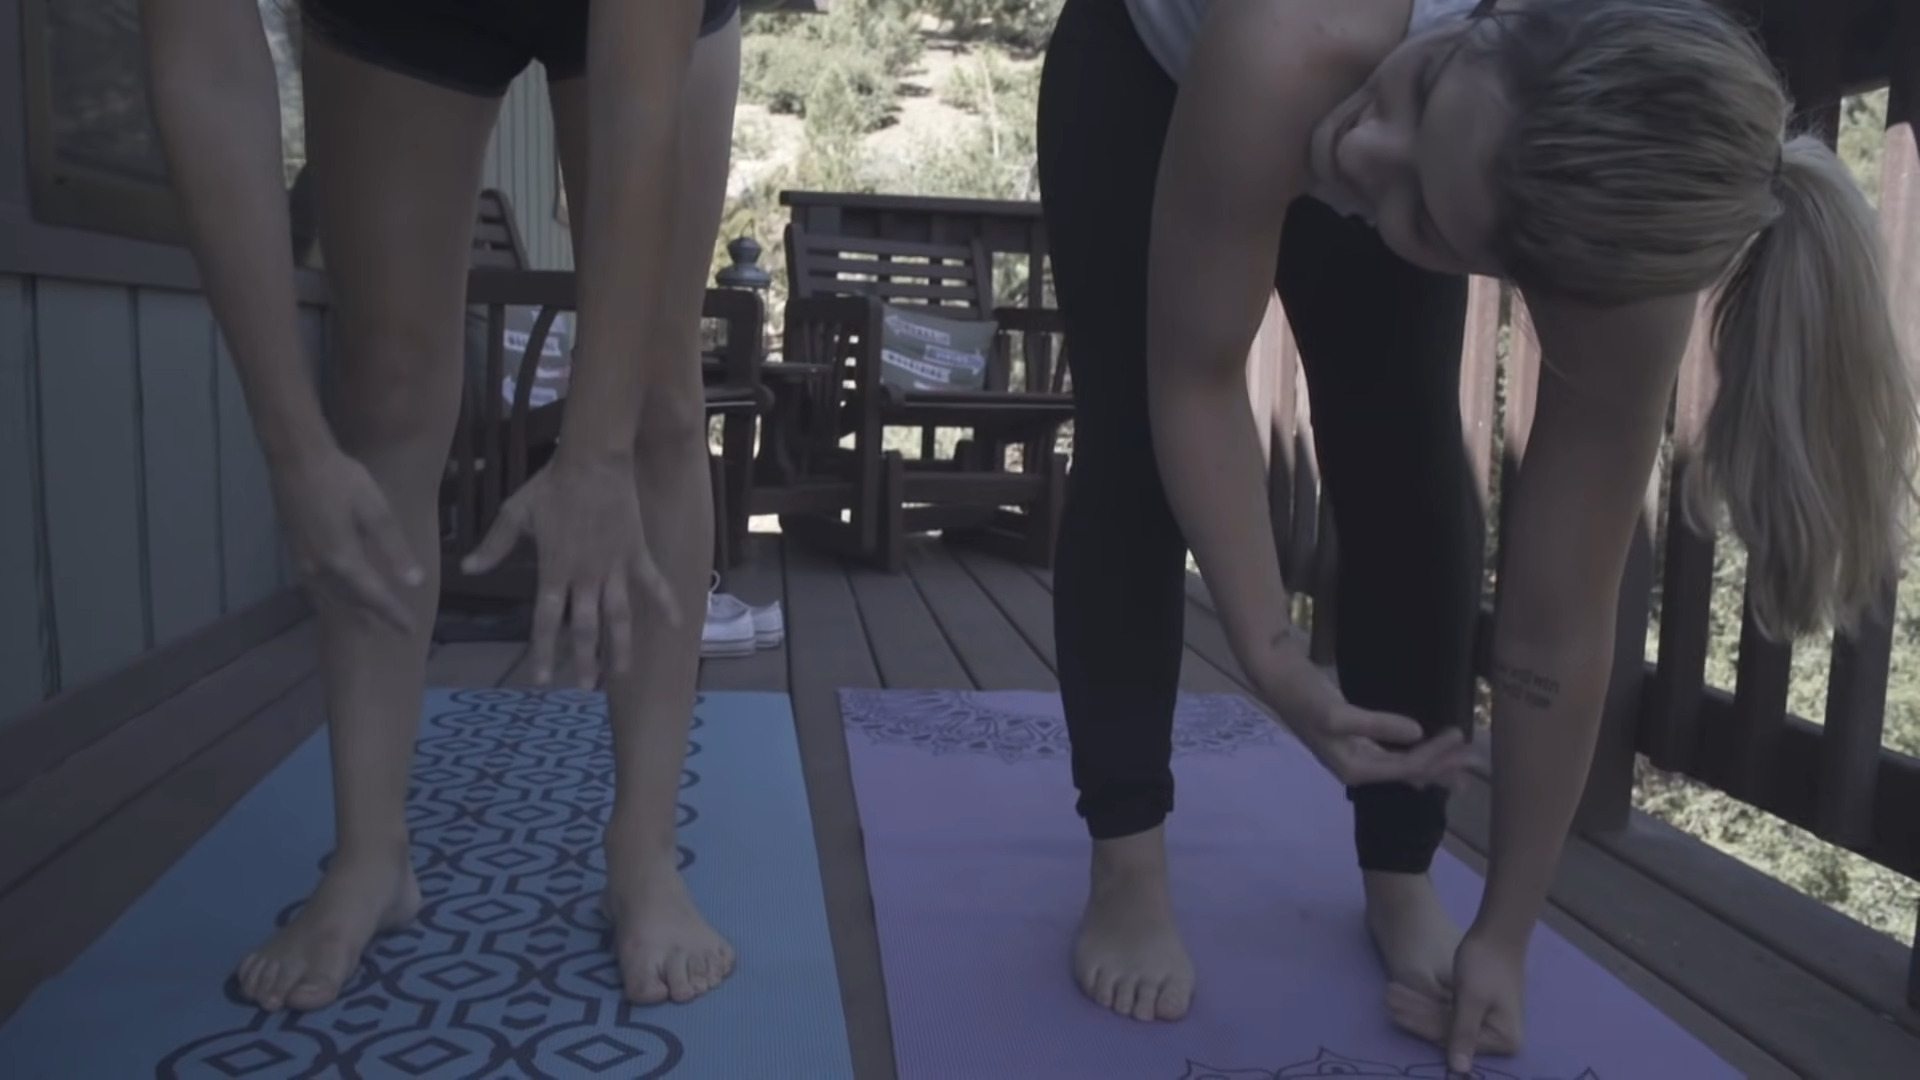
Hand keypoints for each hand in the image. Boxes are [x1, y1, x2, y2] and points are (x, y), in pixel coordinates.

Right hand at [274, 446, 422, 632]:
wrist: (296, 459)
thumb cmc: (342, 480)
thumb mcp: (376, 511)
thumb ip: (395, 549)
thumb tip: (415, 582)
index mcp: (343, 560)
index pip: (374, 597)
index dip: (393, 615)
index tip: (410, 629)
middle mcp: (320, 569)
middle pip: (350, 602)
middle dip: (374, 617)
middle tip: (395, 630)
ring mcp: (304, 562)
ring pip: (331, 598)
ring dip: (352, 611)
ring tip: (370, 621)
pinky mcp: (295, 552)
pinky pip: (317, 587)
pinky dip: (332, 598)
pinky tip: (338, 597)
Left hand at [462, 453, 678, 687]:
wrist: (593, 461)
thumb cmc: (551, 486)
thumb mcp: (515, 514)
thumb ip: (495, 546)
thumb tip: (467, 569)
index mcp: (555, 571)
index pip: (546, 621)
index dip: (542, 653)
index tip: (540, 681)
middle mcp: (586, 577)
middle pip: (586, 628)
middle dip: (584, 661)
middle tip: (584, 688)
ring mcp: (614, 568)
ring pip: (619, 616)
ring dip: (620, 647)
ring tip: (621, 673)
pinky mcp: (636, 554)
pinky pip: (653, 584)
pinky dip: (665, 603)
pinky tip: (675, 625)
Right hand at [1244, 628, 1470, 786]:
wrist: (1278, 677)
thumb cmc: (1304, 696)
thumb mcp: (1338, 714)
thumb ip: (1378, 725)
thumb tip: (1417, 733)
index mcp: (1353, 769)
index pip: (1405, 768)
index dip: (1435, 756)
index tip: (1458, 735)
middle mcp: (1357, 768)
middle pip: (1408, 773)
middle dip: (1442, 767)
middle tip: (1476, 757)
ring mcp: (1356, 755)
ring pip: (1403, 766)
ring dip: (1434, 762)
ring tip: (1462, 763)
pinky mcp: (1356, 739)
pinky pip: (1393, 754)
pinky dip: (1415, 754)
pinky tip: (1428, 754)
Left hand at [1386, 927, 1526, 1072]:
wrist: (1498, 933)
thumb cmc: (1486, 963)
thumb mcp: (1472, 999)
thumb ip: (1463, 1033)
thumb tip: (1459, 1071)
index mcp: (1505, 1040)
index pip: (1452, 1038)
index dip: (1421, 1024)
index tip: (1395, 1012)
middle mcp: (1500, 1039)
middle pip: (1447, 1031)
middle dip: (1415, 1013)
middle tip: (1388, 998)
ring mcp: (1488, 1026)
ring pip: (1444, 1021)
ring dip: (1416, 1007)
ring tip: (1390, 994)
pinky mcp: (1477, 1013)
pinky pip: (1448, 1013)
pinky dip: (1426, 1003)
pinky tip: (1405, 996)